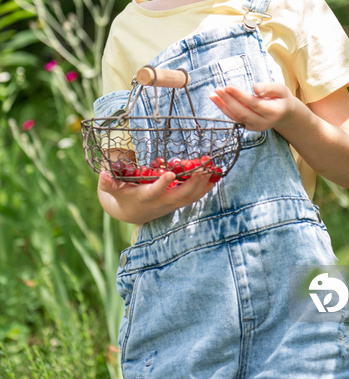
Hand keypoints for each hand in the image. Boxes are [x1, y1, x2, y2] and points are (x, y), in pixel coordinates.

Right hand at [98, 168, 215, 224]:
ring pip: (192, 196)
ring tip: (213, 167)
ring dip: (203, 183)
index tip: (170, 173)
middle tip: (203, 165)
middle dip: (194, 181)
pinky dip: (206, 187)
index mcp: (145, 198)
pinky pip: (195, 197)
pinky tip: (216, 175)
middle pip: (181, 195)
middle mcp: (162, 203)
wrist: (130, 213)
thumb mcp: (112, 190)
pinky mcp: (178, 202)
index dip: (162, 184)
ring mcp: (172, 204)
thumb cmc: (122, 196)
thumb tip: (102, 175)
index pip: (155, 192)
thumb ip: (108, 183)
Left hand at [210, 82, 296, 131]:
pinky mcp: (247, 126)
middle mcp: (263, 122)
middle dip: (228, 101)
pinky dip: (224, 109)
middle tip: (218, 89)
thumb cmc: (282, 99)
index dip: (239, 96)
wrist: (284, 115)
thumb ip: (269, 88)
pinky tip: (217, 100)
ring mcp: (254, 126)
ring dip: (223, 106)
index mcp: (273, 112)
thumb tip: (255, 88)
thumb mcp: (281, 90)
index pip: (253, 104)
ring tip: (213, 94)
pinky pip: (234, 118)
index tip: (228, 87)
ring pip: (236, 117)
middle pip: (242, 112)